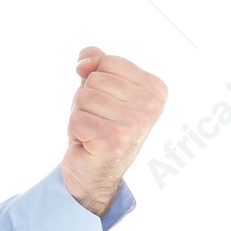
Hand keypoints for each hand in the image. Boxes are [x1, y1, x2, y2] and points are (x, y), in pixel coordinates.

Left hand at [60, 46, 166, 214]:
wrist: (95, 170)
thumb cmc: (99, 123)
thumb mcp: (99, 87)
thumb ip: (94, 63)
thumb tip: (86, 60)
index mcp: (155, 89)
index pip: (108, 61)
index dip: (95, 81)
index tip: (106, 103)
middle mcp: (151, 106)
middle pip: (94, 79)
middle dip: (85, 99)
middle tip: (98, 119)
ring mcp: (135, 123)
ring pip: (83, 98)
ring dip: (80, 115)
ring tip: (93, 130)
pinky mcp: (115, 139)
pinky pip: (76, 119)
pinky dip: (75, 131)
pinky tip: (88, 142)